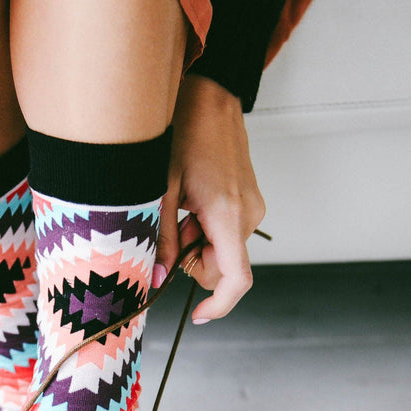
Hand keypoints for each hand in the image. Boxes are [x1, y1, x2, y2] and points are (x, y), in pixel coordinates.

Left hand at [156, 74, 266, 323]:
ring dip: (196, 241)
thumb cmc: (183, 134)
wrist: (210, 95)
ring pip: (222, 249)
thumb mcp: (160, 190)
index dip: (220, 305)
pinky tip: (189, 199)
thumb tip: (158, 280)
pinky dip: (205, 228)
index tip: (198, 315)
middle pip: (222, 267)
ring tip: (177, 205)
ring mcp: (252, 208)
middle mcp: (249, 216)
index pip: (237, 280)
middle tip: (170, 229)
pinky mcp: (249, 200)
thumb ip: (162, 239)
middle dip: (194, 262)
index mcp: (228, 217)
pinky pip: (226, 231)